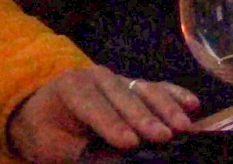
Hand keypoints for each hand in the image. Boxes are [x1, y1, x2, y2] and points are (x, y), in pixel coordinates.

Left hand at [7, 66, 198, 163]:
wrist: (39, 112)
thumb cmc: (44, 131)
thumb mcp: (51, 146)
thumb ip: (79, 152)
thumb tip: (113, 159)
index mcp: (71, 87)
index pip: (95, 107)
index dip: (113, 125)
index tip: (131, 143)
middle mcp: (98, 76)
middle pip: (125, 97)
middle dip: (146, 118)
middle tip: (164, 137)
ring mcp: (119, 78)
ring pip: (145, 90)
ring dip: (167, 109)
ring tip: (183, 126)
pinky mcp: (134, 85)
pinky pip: (158, 87)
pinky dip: (176, 96)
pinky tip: (193, 105)